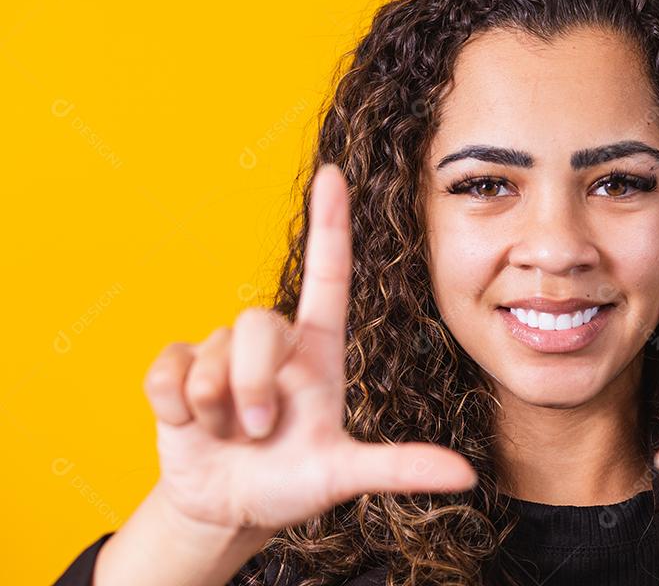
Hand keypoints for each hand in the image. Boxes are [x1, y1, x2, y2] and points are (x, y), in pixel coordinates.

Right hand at [143, 163, 477, 534]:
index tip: (335, 174)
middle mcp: (273, 345)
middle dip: (252, 384)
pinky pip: (168, 372)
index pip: (328, 274)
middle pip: (256, 321)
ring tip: (231, 435)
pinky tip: (188, 424)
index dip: (331, 224)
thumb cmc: (292, 483)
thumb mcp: (343, 475)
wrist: (228, 509)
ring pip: (212, 351)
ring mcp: (221, 354)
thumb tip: (466, 478)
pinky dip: (174, 406)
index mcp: (318, 352)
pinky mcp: (177, 370)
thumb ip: (399, 468)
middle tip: (261, 432)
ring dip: (218, 405)